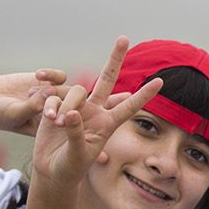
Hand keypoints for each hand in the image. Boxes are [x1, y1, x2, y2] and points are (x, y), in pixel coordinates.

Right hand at [0, 68, 68, 134]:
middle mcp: (57, 112)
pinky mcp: (48, 81)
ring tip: (35, 91)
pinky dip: (51, 74)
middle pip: (71, 108)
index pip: (68, 125)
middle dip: (63, 106)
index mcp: (52, 128)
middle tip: (49, 109)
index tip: (56, 122)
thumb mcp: (15, 114)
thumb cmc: (1, 114)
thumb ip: (32, 106)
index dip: (67, 123)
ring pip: (67, 91)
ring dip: (55, 90)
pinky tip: (37, 75)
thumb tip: (50, 92)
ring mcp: (54, 96)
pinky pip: (58, 76)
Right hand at [31, 38, 161, 187]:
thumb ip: (77, 134)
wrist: (51, 170)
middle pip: (107, 79)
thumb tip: (74, 113)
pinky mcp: (58, 105)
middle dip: (115, 59)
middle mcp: (95, 111)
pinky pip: (55, 97)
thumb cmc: (70, 168)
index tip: (161, 82)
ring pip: (76, 91)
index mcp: (107, 124)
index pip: (129, 107)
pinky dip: (50, 106)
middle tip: (124, 38)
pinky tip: (47, 120)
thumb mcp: (77, 155)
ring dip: (66, 106)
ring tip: (58, 125)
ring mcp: (77, 106)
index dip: (144, 95)